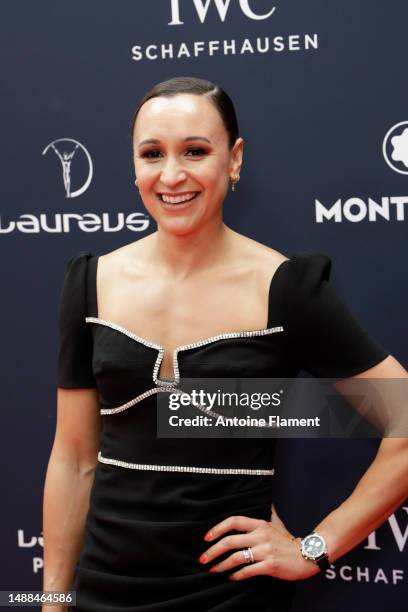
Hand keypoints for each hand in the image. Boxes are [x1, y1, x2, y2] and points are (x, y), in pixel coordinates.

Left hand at [199, 504, 319, 580]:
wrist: (307, 556)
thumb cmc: (289, 540)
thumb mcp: (278, 523)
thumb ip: (270, 512)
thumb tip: (269, 502)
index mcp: (260, 524)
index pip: (234, 521)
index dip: (218, 528)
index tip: (207, 537)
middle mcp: (261, 535)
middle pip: (230, 541)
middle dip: (213, 551)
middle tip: (203, 559)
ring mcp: (265, 551)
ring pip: (236, 557)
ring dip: (221, 565)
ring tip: (214, 570)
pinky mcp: (270, 565)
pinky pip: (248, 571)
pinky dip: (236, 575)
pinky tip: (231, 577)